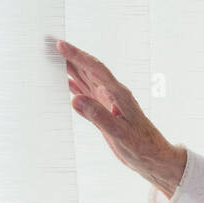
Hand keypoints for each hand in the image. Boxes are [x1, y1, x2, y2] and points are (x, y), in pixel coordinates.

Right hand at [55, 39, 186, 194]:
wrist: (154, 158)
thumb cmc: (141, 147)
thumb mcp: (119, 134)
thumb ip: (98, 116)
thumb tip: (76, 99)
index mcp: (118, 95)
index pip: (95, 69)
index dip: (77, 56)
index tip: (60, 45)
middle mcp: (113, 94)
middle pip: (88, 69)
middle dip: (70, 56)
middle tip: (49, 45)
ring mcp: (109, 101)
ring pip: (87, 79)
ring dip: (71, 68)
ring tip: (53, 58)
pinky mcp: (106, 111)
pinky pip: (88, 93)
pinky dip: (76, 86)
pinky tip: (67, 82)